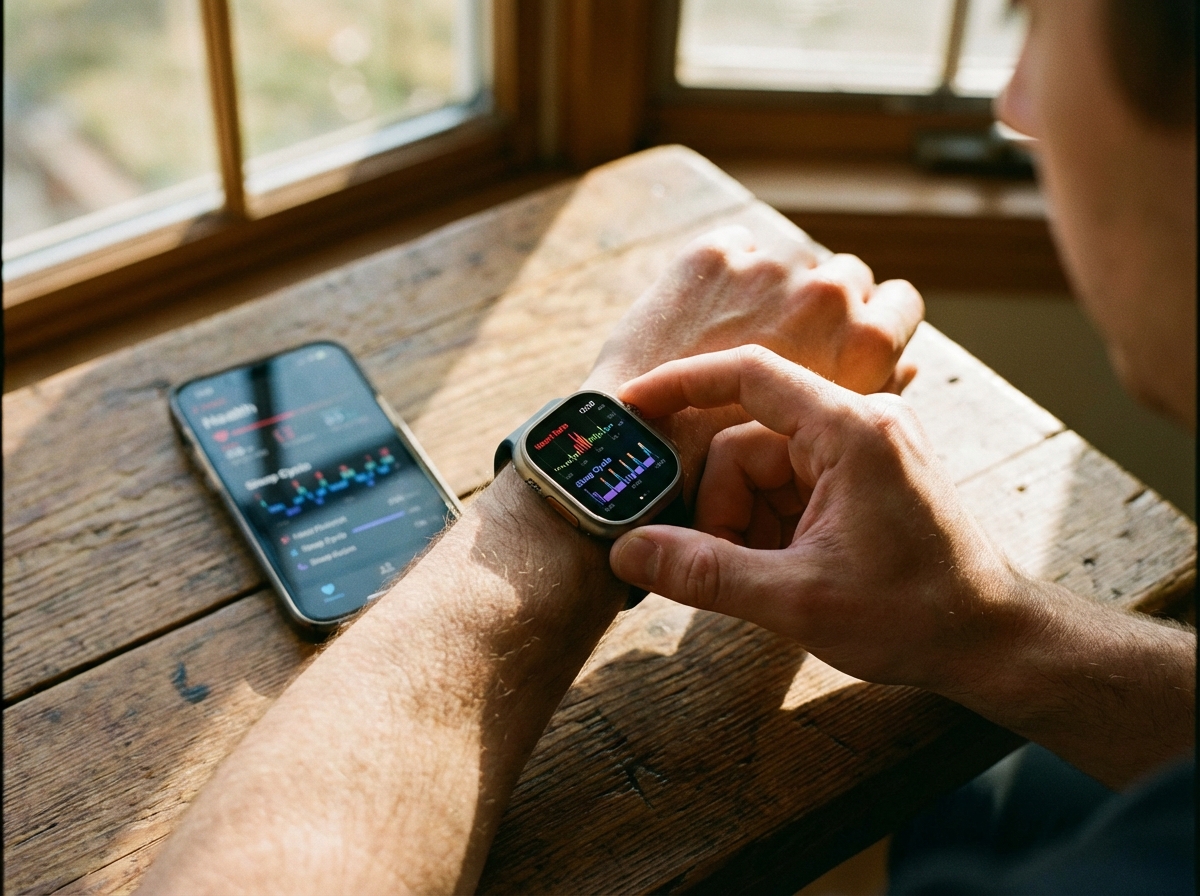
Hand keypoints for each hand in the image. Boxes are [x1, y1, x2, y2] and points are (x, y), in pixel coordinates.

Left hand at [582, 225, 923, 488]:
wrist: (648, 458)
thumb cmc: (746, 468)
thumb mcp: (830, 448)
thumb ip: (874, 396)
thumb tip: (912, 364)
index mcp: (868, 342)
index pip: (900, 304)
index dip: (874, 319)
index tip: (844, 339)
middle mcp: (828, 294)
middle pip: (844, 275)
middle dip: (821, 304)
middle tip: (784, 343)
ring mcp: (769, 269)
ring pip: (788, 259)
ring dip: (772, 287)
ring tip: (738, 336)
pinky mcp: (713, 257)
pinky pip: (734, 247)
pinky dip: (724, 275)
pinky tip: (703, 319)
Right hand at [608, 345, 1028, 691]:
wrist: (991, 641)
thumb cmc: (915, 615)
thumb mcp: (796, 600)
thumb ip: (704, 573)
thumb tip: (626, 553)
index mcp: (852, 431)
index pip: (750, 375)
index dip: (682, 384)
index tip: (632, 404)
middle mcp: (860, 425)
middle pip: (746, 444)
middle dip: (724, 510)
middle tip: (727, 571)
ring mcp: (863, 449)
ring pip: (762, 470)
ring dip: (747, 525)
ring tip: (769, 581)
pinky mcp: (862, 475)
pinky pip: (788, 486)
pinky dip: (771, 527)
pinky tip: (786, 570)